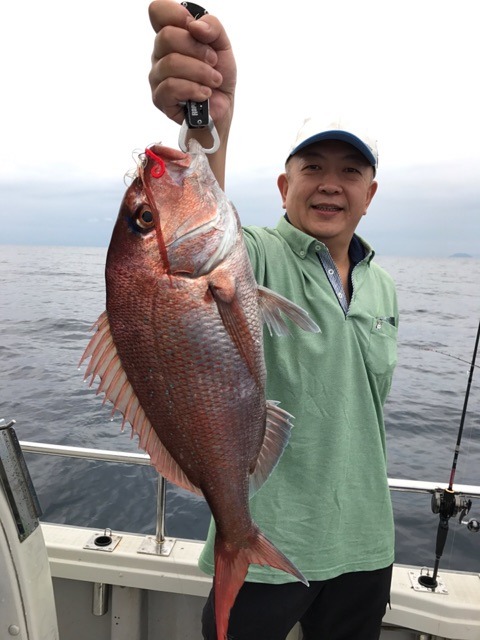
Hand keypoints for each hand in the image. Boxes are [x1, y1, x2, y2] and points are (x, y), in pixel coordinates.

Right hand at [148, 0, 236, 137]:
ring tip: (214, 81)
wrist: (223, 107)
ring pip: (171, 63)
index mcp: (172, 35)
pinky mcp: (160, 98)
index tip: (194, 28)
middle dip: (197, 49)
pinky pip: (171, 86)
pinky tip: (204, 94)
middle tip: (213, 62)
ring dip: (200, 72)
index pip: (158, 11)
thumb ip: (212, 27)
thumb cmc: (219, 76)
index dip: (175, 14)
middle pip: (166, 36)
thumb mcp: (223, 46)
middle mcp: (160, 53)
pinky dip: (194, 89)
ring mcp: (157, 76)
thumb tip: (195, 26)